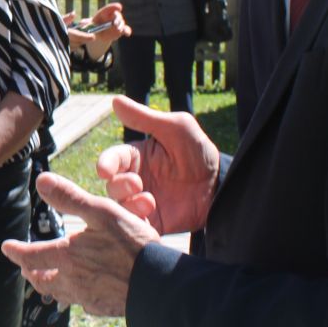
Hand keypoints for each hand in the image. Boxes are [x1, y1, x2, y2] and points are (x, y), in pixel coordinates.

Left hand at [2, 173, 158, 316]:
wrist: (160, 284)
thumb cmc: (133, 245)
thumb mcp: (103, 212)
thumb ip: (70, 198)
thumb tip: (41, 181)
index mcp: (67, 257)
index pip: (31, 256)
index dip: (16, 252)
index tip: (6, 247)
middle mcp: (73, 281)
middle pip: (42, 281)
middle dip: (31, 273)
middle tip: (26, 268)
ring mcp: (89, 298)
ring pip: (60, 295)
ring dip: (50, 286)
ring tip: (48, 281)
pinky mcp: (104, 308)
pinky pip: (83, 303)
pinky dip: (76, 296)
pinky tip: (82, 293)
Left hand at [75, 2, 129, 57]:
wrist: (98, 35)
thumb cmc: (93, 27)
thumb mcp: (89, 25)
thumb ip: (86, 23)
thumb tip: (82, 22)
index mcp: (104, 13)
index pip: (109, 8)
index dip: (114, 7)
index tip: (119, 6)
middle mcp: (112, 16)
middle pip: (117, 15)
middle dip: (117, 18)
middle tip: (114, 23)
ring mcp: (117, 23)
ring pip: (121, 22)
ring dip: (121, 25)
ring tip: (118, 29)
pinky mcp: (121, 30)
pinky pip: (126, 29)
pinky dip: (127, 31)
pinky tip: (127, 34)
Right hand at [97, 97, 219, 233]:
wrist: (222, 186)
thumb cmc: (199, 152)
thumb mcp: (176, 129)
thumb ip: (145, 117)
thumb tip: (115, 100)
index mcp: (137, 157)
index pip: (112, 159)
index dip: (106, 163)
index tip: (105, 170)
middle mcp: (135, 179)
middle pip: (111, 186)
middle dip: (118, 186)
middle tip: (136, 184)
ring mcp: (143, 202)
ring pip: (120, 207)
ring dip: (128, 205)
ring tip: (149, 202)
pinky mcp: (153, 222)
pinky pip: (135, 226)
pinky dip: (136, 222)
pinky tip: (150, 213)